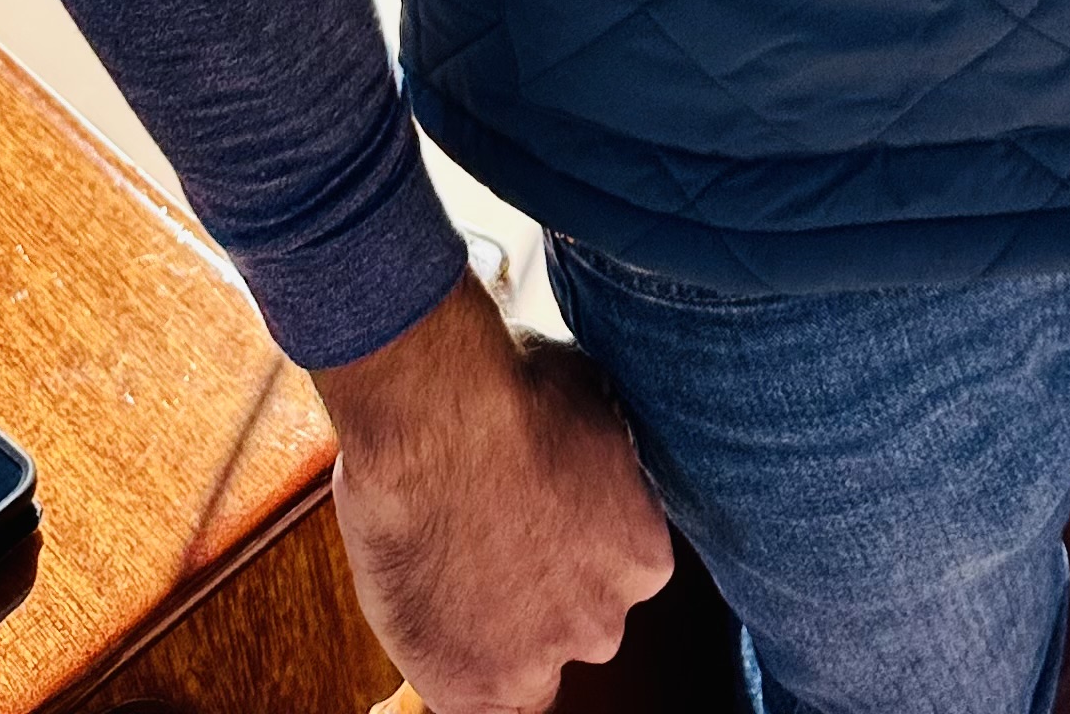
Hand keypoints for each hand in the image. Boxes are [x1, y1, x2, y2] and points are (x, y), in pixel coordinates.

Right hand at [320, 271, 674, 713]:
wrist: (439, 416)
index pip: (613, 583)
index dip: (572, 557)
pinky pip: (463, 699)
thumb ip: (606, 461)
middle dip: (540, 596)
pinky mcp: (469, 687)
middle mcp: (604, 623)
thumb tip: (602, 448)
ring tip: (450, 568)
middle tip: (489, 543)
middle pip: (575, 629)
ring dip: (492, 632)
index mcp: (643, 559)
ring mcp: (536, 661)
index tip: (537, 530)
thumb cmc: (515, 386)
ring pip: (519, 671)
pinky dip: (444, 662)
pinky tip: (426, 607)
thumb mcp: (597, 407)